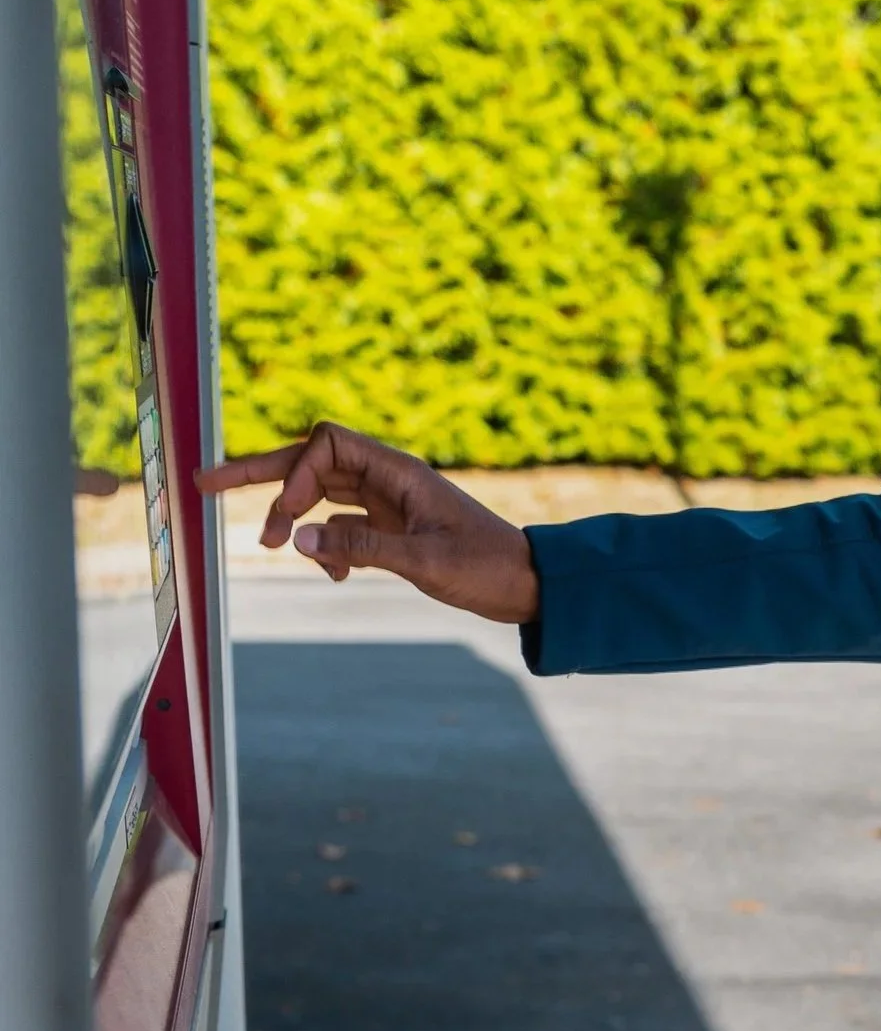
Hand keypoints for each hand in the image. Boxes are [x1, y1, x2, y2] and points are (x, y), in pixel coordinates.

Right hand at [200, 422, 540, 624]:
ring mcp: (388, 503)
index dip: (296, 474)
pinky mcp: (391, 529)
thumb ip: (360, 549)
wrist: (527, 585)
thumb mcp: (424, 561)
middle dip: (261, 472)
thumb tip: (294, 537)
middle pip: (312, 461)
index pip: (327, 445)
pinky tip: (330, 574)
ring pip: (321, 494)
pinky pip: (340, 525)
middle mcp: (389, 480)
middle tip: (204, 483)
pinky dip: (324, 544)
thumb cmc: (487, 567)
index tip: (286, 520)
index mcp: (400, 472)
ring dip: (290, 515)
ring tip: (267, 547)